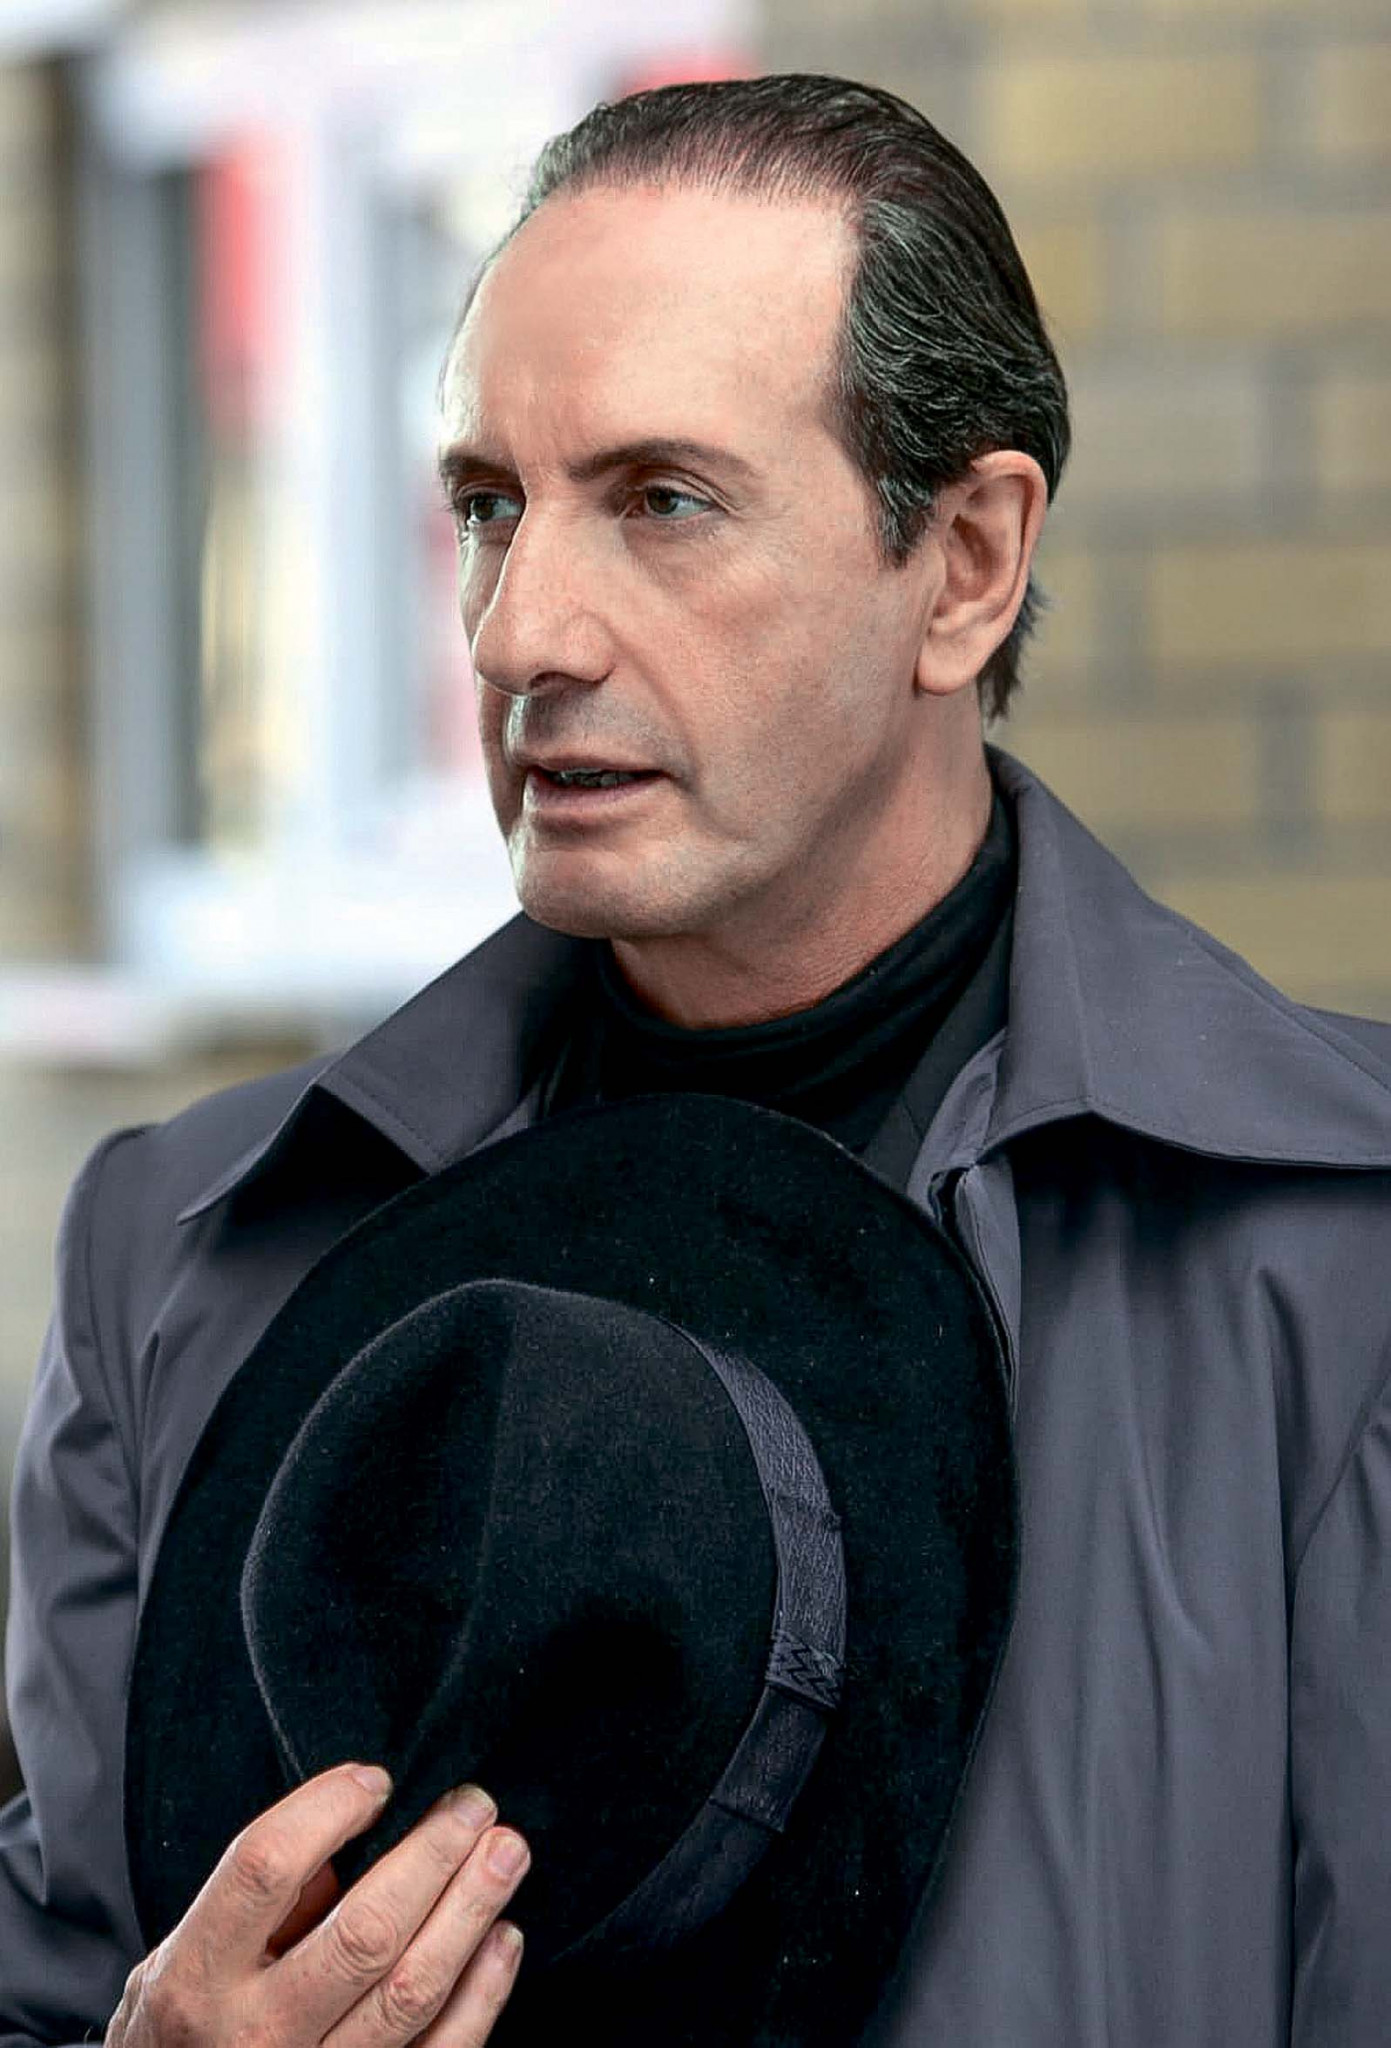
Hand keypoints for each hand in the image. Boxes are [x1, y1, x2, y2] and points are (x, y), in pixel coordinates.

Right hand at [106, 1761, 528, 2046]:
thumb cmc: (185, 2027)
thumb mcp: (182, 1957)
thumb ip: (258, 1903)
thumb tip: (355, 1839)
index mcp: (197, 1978)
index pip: (265, 1870)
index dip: (327, 1809)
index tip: (376, 1781)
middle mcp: (253, 2036)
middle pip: (363, 1932)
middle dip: (433, 1855)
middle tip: (474, 1803)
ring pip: (411, 1992)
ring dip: (471, 1911)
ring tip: (506, 1852)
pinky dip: (483, 1994)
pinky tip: (503, 1938)